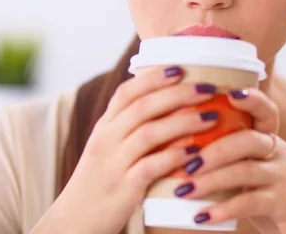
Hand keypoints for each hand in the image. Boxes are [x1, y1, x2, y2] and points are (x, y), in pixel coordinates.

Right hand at [36, 66, 217, 233]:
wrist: (74, 220)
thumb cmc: (99, 183)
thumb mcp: (106, 149)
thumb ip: (128, 129)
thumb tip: (164, 108)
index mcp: (104, 127)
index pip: (126, 92)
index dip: (153, 78)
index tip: (180, 68)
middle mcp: (106, 140)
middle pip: (142, 107)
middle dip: (177, 94)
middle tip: (207, 88)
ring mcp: (113, 163)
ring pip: (149, 133)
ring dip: (183, 122)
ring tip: (211, 117)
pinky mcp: (123, 188)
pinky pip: (150, 167)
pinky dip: (173, 157)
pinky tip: (195, 152)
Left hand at [173, 88, 285, 233]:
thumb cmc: (269, 197)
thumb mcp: (251, 171)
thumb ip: (228, 157)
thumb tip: (177, 149)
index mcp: (270, 140)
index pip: (265, 110)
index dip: (251, 98)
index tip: (229, 92)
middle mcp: (281, 152)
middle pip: (248, 139)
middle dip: (212, 150)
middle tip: (183, 163)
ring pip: (245, 171)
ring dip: (210, 180)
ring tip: (182, 190)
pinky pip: (251, 202)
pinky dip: (223, 209)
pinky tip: (202, 216)